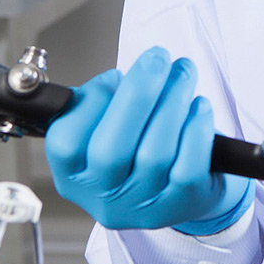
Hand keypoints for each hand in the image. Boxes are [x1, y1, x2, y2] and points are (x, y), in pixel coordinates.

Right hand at [44, 47, 251, 233]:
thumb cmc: (140, 147)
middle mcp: (102, 197)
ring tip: (183, 72)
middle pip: (110, 151)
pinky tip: (199, 107)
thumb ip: (101, 105)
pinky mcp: (181, 205)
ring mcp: (141, 206)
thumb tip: (120, 81)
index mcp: (73, 176)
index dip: (89, 104)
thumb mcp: (106, 129)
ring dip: (172, 103)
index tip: (114, 75)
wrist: (186, 190)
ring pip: (154, 155)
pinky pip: (188, 168)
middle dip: (137, 95)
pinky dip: (196, 131)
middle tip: (157, 58)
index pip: (64, 144)